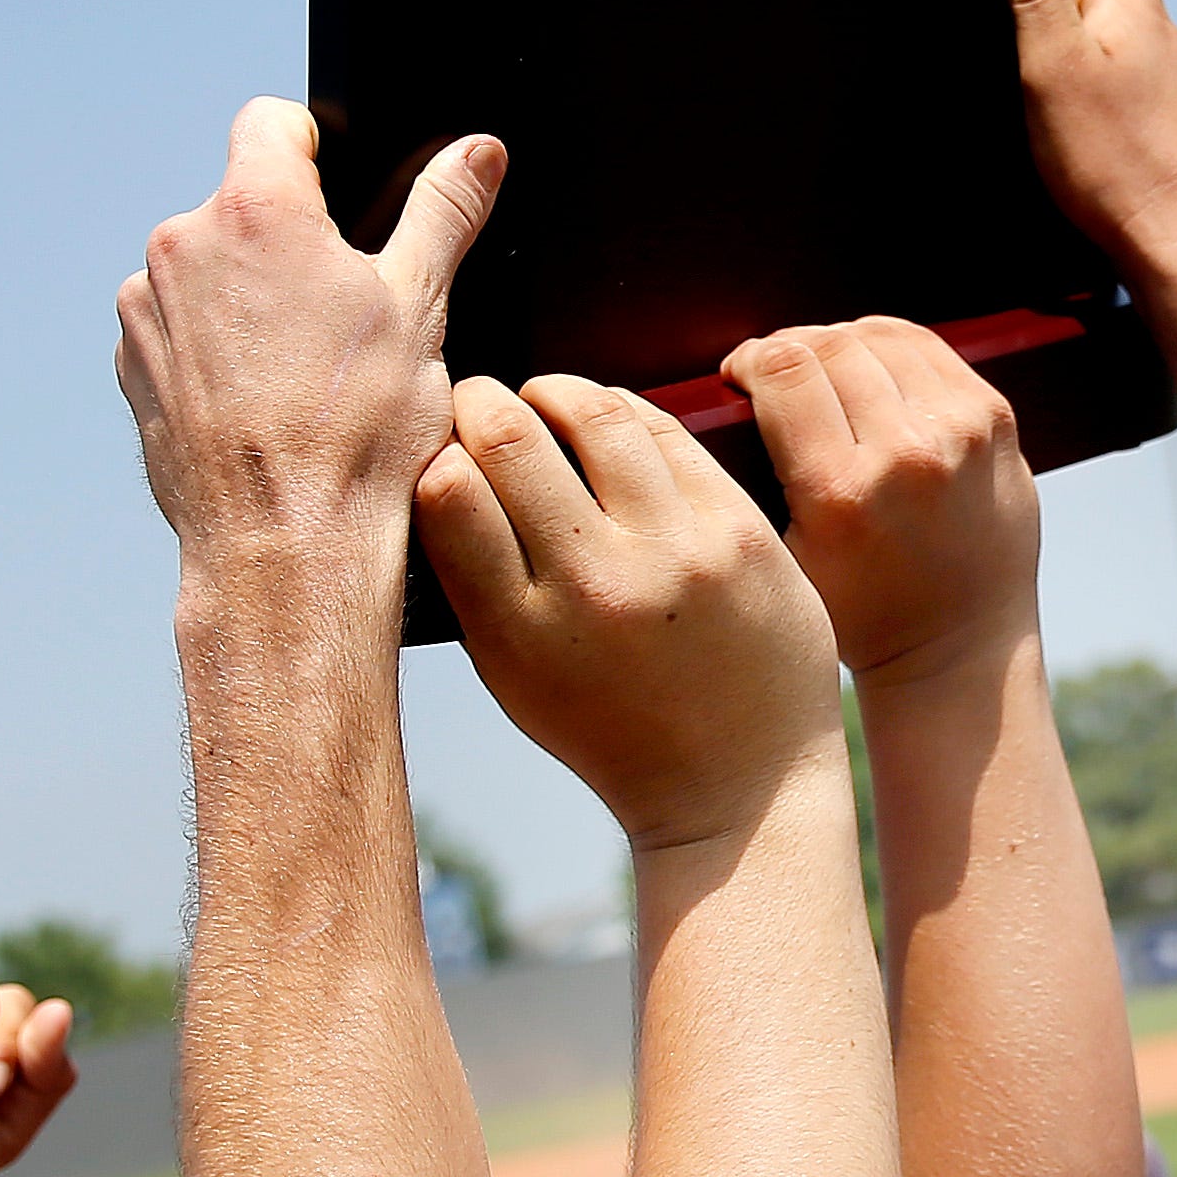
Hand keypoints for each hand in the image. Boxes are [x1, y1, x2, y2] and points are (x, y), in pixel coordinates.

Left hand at [116, 103, 503, 591]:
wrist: (283, 546)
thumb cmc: (356, 434)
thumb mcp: (421, 307)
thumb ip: (446, 211)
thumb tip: (478, 152)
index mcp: (257, 211)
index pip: (271, 123)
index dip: (313, 148)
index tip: (338, 194)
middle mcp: (183, 245)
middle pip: (242, 205)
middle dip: (289, 242)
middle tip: (342, 313)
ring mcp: (146, 309)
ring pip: (208, 270)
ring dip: (246, 298)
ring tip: (301, 370)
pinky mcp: (133, 366)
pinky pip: (179, 330)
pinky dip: (215, 350)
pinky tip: (262, 402)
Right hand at [419, 374, 845, 849]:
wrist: (741, 784)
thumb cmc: (611, 728)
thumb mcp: (515, 679)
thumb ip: (475, 584)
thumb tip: (437, 465)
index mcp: (521, 635)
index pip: (446, 493)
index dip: (435, 450)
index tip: (441, 447)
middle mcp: (596, 587)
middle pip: (510, 439)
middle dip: (482, 403)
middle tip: (479, 401)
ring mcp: (676, 553)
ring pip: (593, 415)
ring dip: (553, 392)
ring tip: (540, 399)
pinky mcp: (740, 530)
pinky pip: (665, 432)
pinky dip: (621, 410)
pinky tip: (605, 417)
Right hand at [733, 317, 1038, 689]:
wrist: (960, 648)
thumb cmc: (862, 615)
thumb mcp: (787, 560)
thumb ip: (760, 475)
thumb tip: (741, 386)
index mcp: (843, 493)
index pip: (783, 369)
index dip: (749, 360)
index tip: (739, 377)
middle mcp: (908, 455)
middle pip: (828, 344)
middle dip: (790, 350)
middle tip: (777, 377)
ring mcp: (960, 431)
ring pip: (877, 335)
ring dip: (839, 344)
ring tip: (823, 374)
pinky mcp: (995, 419)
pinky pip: (926, 347)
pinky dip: (888, 348)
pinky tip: (870, 372)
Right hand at [1000, 0, 1176, 291]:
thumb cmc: (1118, 163)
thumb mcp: (1052, 60)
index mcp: (1139, 8)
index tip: (1037, 13)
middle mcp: (1168, 40)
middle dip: (1066, 25)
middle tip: (1045, 76)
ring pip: (1120, 52)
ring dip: (1084, 74)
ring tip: (1067, 122)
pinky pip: (1133, 99)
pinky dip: (1105, 114)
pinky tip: (1092, 154)